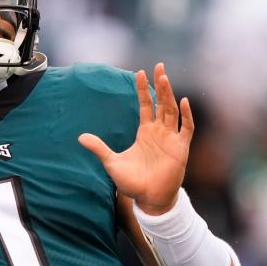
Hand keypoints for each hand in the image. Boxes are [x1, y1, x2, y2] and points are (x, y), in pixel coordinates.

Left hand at [78, 63, 193, 214]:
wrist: (148, 199)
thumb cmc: (132, 182)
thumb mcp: (112, 162)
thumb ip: (99, 148)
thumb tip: (80, 137)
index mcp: (144, 132)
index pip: (145, 105)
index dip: (143, 89)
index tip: (139, 72)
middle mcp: (159, 132)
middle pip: (161, 103)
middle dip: (160, 85)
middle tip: (159, 66)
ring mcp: (171, 139)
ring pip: (172, 111)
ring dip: (170, 94)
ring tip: (165, 78)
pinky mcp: (181, 148)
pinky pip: (186, 128)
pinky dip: (187, 116)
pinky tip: (183, 102)